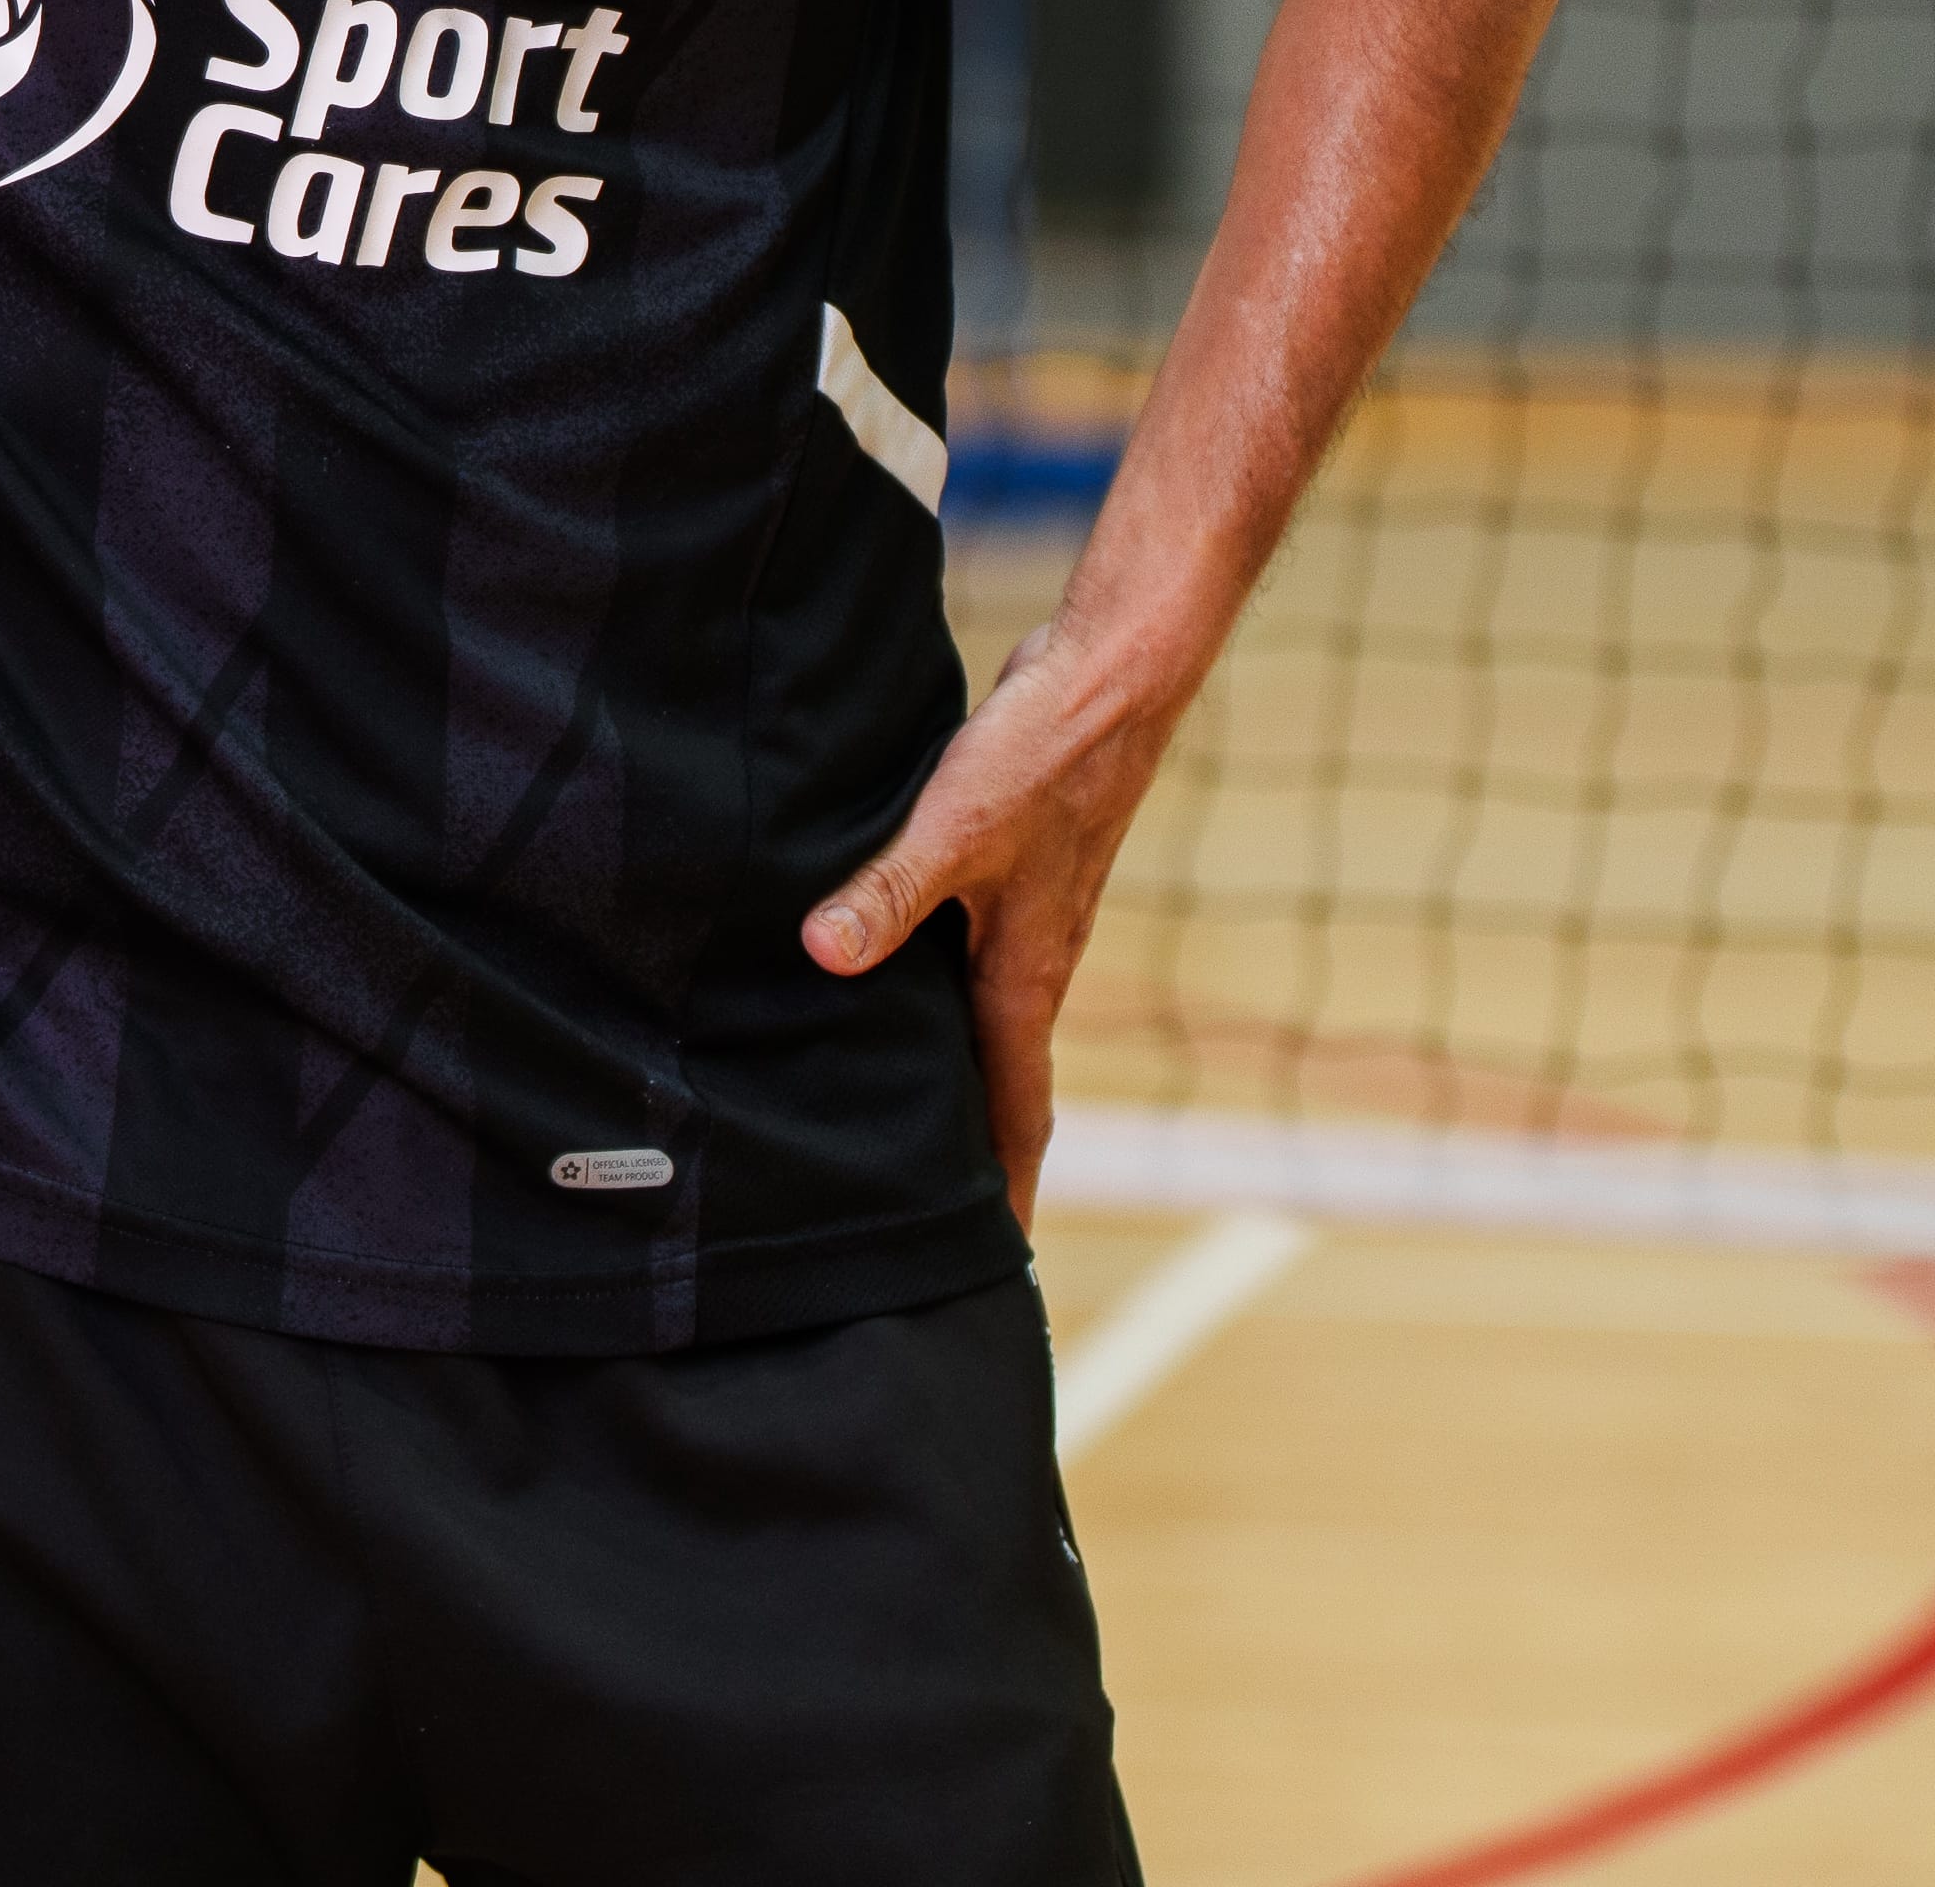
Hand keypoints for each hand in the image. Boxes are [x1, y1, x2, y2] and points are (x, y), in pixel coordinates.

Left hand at [800, 606, 1185, 1226]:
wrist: (1110, 675)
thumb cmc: (1044, 752)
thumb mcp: (956, 825)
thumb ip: (888, 891)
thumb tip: (824, 958)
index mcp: (1026, 976)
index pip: (1016, 1110)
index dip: (1002, 1185)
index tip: (995, 1261)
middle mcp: (1031, 961)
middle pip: (1003, 1083)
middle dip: (977, 1154)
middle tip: (939, 1220)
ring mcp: (1023, 919)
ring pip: (984, 1024)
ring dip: (956, 1077)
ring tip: (907, 1126)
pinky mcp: (1008, 872)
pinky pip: (969, 962)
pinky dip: (938, 1001)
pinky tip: (889, 988)